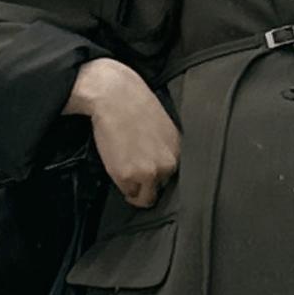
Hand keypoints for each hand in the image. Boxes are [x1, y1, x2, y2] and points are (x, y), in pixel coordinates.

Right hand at [66, 56, 180, 208]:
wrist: (114, 97)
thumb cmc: (134, 105)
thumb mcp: (164, 128)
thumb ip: (166, 150)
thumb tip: (160, 165)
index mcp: (179, 151)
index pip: (174, 178)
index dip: (160, 178)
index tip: (151, 178)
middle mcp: (168, 165)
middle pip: (160, 190)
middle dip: (148, 185)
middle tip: (135, 174)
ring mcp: (149, 173)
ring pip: (145, 197)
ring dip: (135, 189)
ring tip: (126, 173)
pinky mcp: (129, 177)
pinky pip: (127, 192)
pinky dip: (121, 184)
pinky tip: (118, 166)